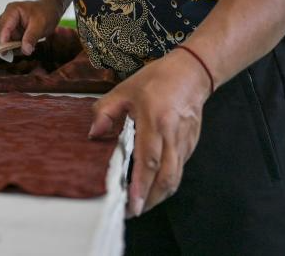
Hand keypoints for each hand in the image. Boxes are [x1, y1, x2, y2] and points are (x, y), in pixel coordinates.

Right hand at [0, 0, 59, 55]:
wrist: (49, 9)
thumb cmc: (45, 13)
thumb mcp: (41, 25)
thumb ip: (32, 38)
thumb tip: (25, 51)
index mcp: (12, 11)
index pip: (1, 27)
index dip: (1, 41)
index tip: (4, 54)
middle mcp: (5, 16)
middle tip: (7, 54)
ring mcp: (6, 24)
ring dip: (5, 47)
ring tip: (21, 49)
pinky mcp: (9, 31)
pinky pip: (5, 42)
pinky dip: (10, 48)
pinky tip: (23, 46)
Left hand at [87, 49, 211, 217]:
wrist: (191, 73)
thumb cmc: (156, 80)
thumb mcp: (124, 90)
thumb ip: (104, 112)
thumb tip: (93, 134)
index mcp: (154, 120)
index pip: (148, 159)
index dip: (141, 184)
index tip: (132, 202)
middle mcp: (172, 134)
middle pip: (166, 176)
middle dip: (150, 199)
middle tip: (133, 212)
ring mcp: (184, 142)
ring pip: (175, 177)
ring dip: (159, 195)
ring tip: (142, 205)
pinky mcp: (191, 145)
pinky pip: (179, 169)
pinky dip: (167, 182)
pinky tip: (154, 188)